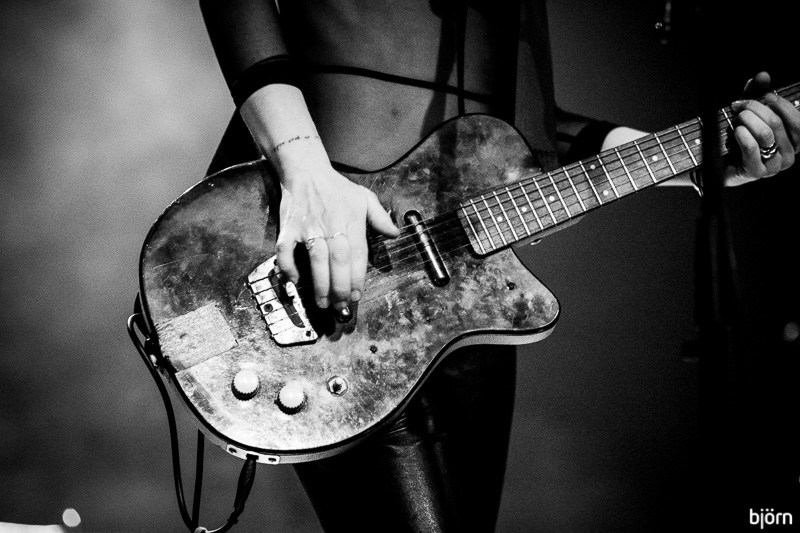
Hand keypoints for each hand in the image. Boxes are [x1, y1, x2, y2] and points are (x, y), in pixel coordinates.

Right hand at [275, 161, 398, 312]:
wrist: (306, 170)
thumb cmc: (337, 187)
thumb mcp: (364, 197)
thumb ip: (380, 217)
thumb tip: (395, 234)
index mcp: (351, 221)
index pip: (358, 254)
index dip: (358, 277)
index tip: (358, 296)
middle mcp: (331, 225)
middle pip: (338, 261)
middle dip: (341, 287)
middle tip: (341, 307)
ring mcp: (308, 227)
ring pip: (316, 259)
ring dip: (320, 283)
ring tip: (323, 303)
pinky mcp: (288, 227)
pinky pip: (285, 249)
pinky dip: (287, 266)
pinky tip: (293, 280)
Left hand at [725, 72, 799, 184]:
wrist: (717, 163)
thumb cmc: (737, 138)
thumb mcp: (749, 113)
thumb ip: (757, 94)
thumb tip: (762, 75)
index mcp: (794, 142)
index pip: (798, 121)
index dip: (782, 104)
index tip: (766, 95)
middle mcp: (789, 156)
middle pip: (777, 123)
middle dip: (756, 109)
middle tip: (739, 105)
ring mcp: (774, 167)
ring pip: (765, 134)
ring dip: (747, 121)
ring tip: (736, 118)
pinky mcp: (756, 172)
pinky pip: (752, 148)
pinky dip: (742, 135)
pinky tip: (736, 130)